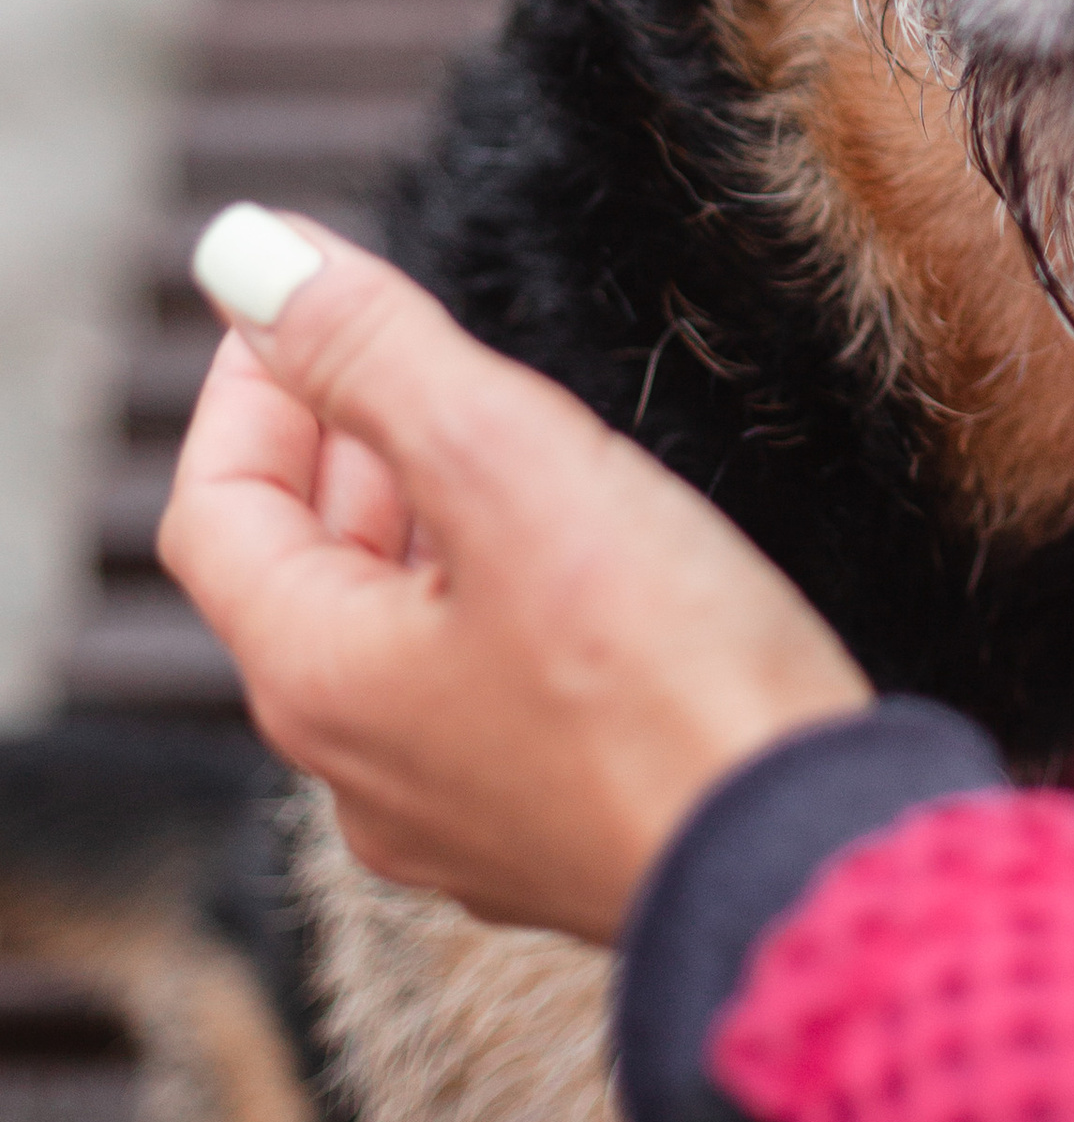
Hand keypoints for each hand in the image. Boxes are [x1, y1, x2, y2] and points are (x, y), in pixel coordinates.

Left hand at [159, 209, 868, 943]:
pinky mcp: (554, 834)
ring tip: (478, 429)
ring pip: (389, 638)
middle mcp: (361, 769)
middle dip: (331, 445)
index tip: (296, 298)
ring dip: (408, 521)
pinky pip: (473, 694)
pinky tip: (571, 559)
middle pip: (298, 578)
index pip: (216, 512)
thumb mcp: (509, 464)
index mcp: (322, 680)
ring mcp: (457, 816)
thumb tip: (246, 252)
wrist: (808, 869)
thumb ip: (375, 352)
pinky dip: (481, 597)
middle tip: (382, 341)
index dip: (247, 388)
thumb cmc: (666, 678)